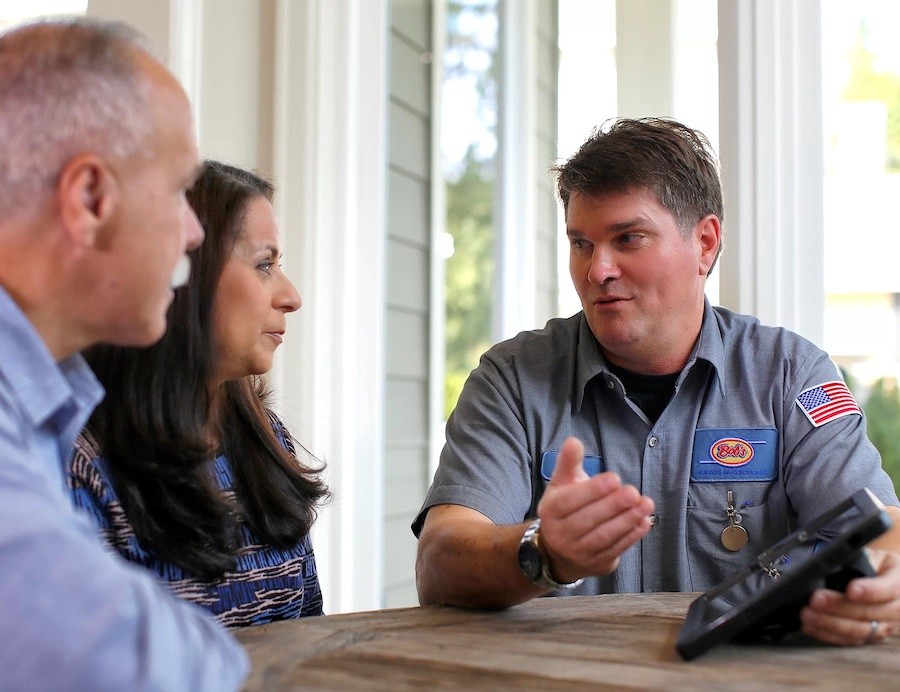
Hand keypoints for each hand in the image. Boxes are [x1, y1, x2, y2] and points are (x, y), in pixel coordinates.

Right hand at [535, 437, 654, 582]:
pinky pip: (615, 550)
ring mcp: (578, 553)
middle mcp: (561, 534)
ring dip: (627, 521)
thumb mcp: (562, 484)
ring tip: (646, 504)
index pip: (570, 501)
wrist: (557, 551)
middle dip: (613, 506)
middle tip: (633, 491)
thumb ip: (569, 463)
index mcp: (550, 511)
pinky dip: (632, 536)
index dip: (593, 491)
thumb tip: (573, 441)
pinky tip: (645, 521)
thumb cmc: (565, 508)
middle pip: (588, 520)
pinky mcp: (596, 564)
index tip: (614, 478)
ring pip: (604, 537)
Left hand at [800, 548, 899, 644]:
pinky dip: (829, 634)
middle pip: (871, 613)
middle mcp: (898, 609)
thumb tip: (831, 564)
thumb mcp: (874, 557)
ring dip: (831, 624)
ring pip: (861, 630)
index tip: (851, 590)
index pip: (889, 590)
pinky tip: (812, 626)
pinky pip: (851, 641)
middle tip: (816, 600)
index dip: (870, 591)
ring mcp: (887, 627)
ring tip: (808, 615)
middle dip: (840, 607)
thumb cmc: (877, 566)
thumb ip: (859, 561)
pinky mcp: (872, 638)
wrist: (889, 580)